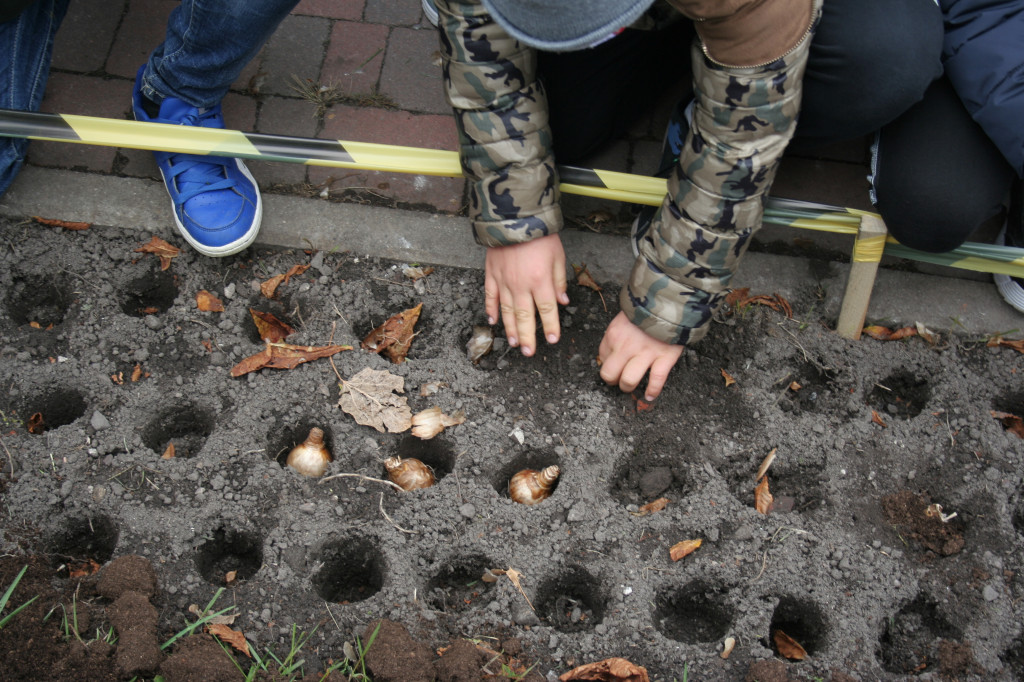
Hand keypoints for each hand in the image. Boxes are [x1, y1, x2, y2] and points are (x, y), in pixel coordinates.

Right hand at [484, 234, 569, 355]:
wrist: (514, 216)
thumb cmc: (539, 235)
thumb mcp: (558, 255)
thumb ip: (559, 280)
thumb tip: (562, 301)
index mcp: (540, 280)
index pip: (546, 310)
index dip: (550, 326)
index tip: (552, 340)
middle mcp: (521, 285)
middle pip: (524, 317)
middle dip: (528, 336)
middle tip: (529, 352)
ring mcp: (504, 281)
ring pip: (507, 311)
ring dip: (510, 329)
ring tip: (514, 343)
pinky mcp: (491, 274)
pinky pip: (490, 296)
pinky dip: (491, 310)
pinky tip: (493, 321)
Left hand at [598, 312, 682, 400]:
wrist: (670, 301)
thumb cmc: (645, 310)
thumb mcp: (623, 319)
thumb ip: (616, 336)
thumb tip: (609, 356)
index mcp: (614, 334)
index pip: (602, 358)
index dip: (607, 364)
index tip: (614, 365)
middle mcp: (627, 346)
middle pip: (609, 374)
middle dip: (612, 381)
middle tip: (618, 380)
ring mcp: (646, 352)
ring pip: (629, 380)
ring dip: (628, 387)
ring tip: (631, 386)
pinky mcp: (664, 357)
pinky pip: (656, 380)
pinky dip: (653, 391)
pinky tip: (649, 395)